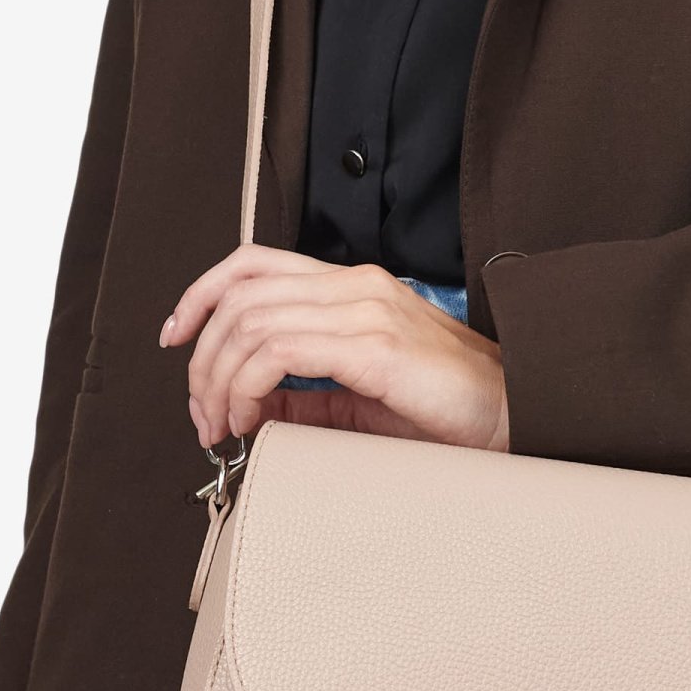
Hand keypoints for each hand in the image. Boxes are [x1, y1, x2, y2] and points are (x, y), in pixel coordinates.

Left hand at [161, 246, 510, 454]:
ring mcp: (366, 310)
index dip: (200, 294)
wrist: (514, 420)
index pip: (253, 265)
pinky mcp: (373, 346)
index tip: (176, 340)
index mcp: (354, 288)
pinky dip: (247, 386)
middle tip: (201, 413)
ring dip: (219, 380)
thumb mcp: (361, 401)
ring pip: (250, 322)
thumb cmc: (449, 413)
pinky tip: (252, 419)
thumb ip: (308, 397)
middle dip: (202, 356)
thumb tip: (253, 406)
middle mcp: (356, 286)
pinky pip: (278, 352)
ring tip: (223, 425)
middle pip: (239, 293)